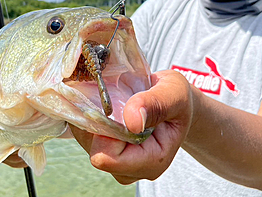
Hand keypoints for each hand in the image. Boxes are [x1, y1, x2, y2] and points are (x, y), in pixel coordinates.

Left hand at [71, 70, 193, 183]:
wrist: (173, 102)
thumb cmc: (176, 98)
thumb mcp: (173, 93)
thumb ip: (155, 105)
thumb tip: (133, 121)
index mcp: (152, 160)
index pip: (109, 156)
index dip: (104, 130)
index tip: (111, 104)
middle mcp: (132, 168)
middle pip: (94, 150)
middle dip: (96, 122)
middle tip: (110, 96)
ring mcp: (117, 161)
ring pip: (86, 141)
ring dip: (91, 117)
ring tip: (110, 99)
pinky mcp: (106, 149)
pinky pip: (85, 134)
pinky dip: (88, 117)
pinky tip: (103, 104)